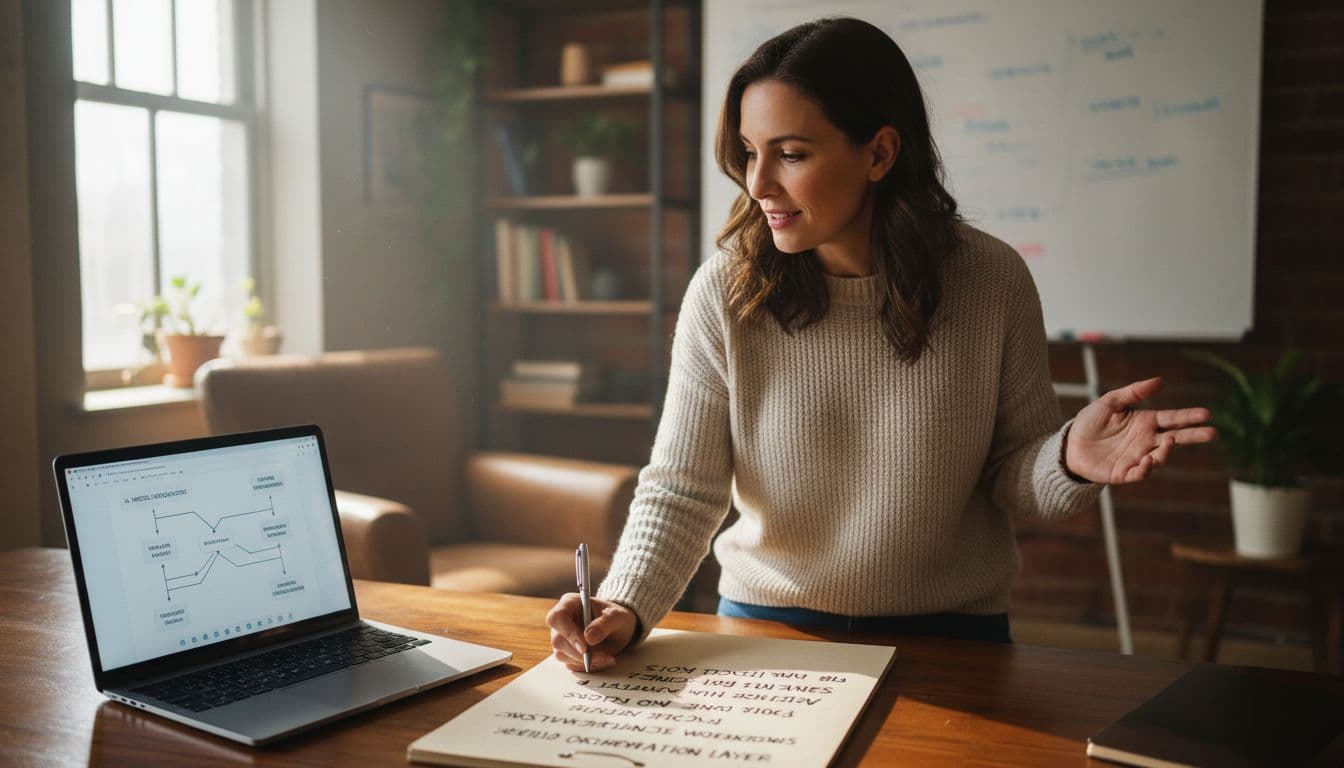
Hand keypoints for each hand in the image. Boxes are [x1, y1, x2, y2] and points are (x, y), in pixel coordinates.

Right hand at [546, 593, 636, 672]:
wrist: (618, 628)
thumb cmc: (616, 617)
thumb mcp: (618, 617)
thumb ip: (605, 624)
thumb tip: (589, 638)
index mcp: (569, 603)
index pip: (557, 618)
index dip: (568, 633)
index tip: (585, 647)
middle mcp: (561, 621)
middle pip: (558, 641)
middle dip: (581, 653)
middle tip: (605, 655)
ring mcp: (561, 638)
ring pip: (563, 655)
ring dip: (587, 661)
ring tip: (608, 656)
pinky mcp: (565, 652)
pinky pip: (571, 664)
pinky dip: (588, 666)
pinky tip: (603, 659)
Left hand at [1065, 376, 1215, 484]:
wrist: (1069, 445)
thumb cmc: (1090, 422)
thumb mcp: (1110, 402)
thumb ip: (1133, 393)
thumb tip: (1160, 381)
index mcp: (1144, 422)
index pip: (1172, 418)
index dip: (1189, 417)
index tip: (1206, 414)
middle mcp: (1145, 441)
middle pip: (1175, 438)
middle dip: (1194, 435)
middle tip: (1212, 433)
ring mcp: (1137, 457)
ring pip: (1161, 457)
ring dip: (1167, 451)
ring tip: (1170, 440)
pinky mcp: (1124, 473)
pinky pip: (1140, 473)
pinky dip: (1147, 468)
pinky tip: (1149, 459)